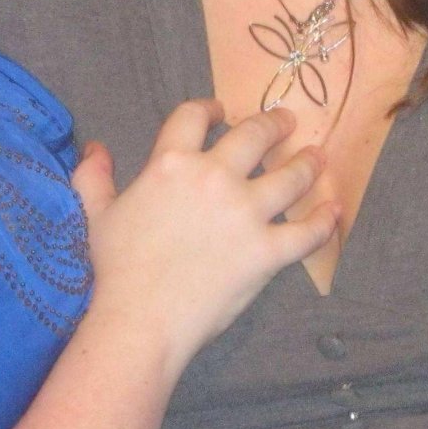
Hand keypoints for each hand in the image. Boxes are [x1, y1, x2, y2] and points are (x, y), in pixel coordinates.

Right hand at [73, 100, 336, 375]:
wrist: (140, 320)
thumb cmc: (116, 269)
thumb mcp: (98, 214)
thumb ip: (94, 177)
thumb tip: (94, 147)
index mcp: (172, 163)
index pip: (195, 116)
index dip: (210, 108)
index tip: (222, 111)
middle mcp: (214, 177)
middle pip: (255, 135)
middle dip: (275, 123)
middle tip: (287, 121)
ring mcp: (246, 214)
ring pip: (290, 176)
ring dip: (308, 163)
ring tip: (317, 157)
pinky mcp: (267, 251)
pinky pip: (307, 232)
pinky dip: (324, 221)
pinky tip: (333, 211)